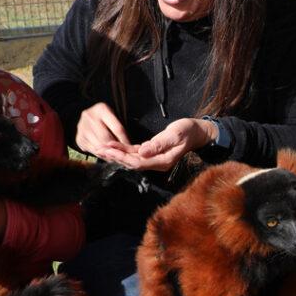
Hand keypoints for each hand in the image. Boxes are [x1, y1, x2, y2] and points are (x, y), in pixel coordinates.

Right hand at [76, 103, 131, 156]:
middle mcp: (89, 117)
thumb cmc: (105, 118)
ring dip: (109, 154)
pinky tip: (107, 156)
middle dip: (115, 149)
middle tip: (123, 155)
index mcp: (101, 109)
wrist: (89, 117)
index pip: (117, 128)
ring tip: (116, 157)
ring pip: (98, 146)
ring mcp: (82, 128)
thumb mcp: (114, 117)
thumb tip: (129, 147)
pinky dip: (101, 155)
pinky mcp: (79, 138)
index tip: (130, 148)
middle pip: (106, 138)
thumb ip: (119, 129)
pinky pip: (92, 150)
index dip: (125, 140)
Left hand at [98, 118, 214, 171]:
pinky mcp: (152, 153)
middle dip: (115, 157)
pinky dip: (124, 150)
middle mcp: (157, 163)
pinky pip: (136, 154)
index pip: (138, 162)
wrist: (197, 132)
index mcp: (163, 161)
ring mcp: (155, 160)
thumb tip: (143, 152)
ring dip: (117, 154)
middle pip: (132, 163)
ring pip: (132, 159)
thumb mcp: (175, 134)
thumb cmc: (188, 131)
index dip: (122, 157)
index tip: (109, 149)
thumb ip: (160, 143)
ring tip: (101, 148)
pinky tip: (113, 146)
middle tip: (98, 149)